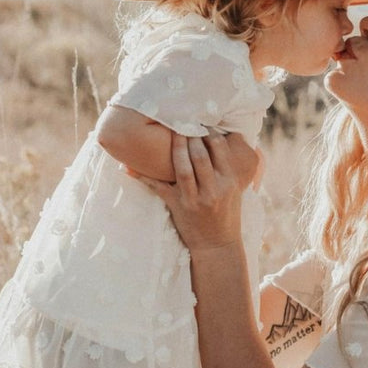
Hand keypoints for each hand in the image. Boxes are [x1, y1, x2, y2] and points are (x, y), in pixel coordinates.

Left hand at [136, 131, 259, 253]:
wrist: (217, 245)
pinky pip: (159, 187)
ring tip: (170, 133)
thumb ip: (229, 168)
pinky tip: (132, 165)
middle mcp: (214, 189)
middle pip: (199, 155)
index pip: (219, 149)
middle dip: (190, 135)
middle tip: (182, 122)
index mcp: (229, 182)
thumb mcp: (235, 190)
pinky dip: (144, 175)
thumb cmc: (227, 214)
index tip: (201, 123)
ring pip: (182, 167)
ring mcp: (195, 199)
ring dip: (174, 148)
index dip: (209, 133)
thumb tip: (228, 139)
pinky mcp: (179, 207)